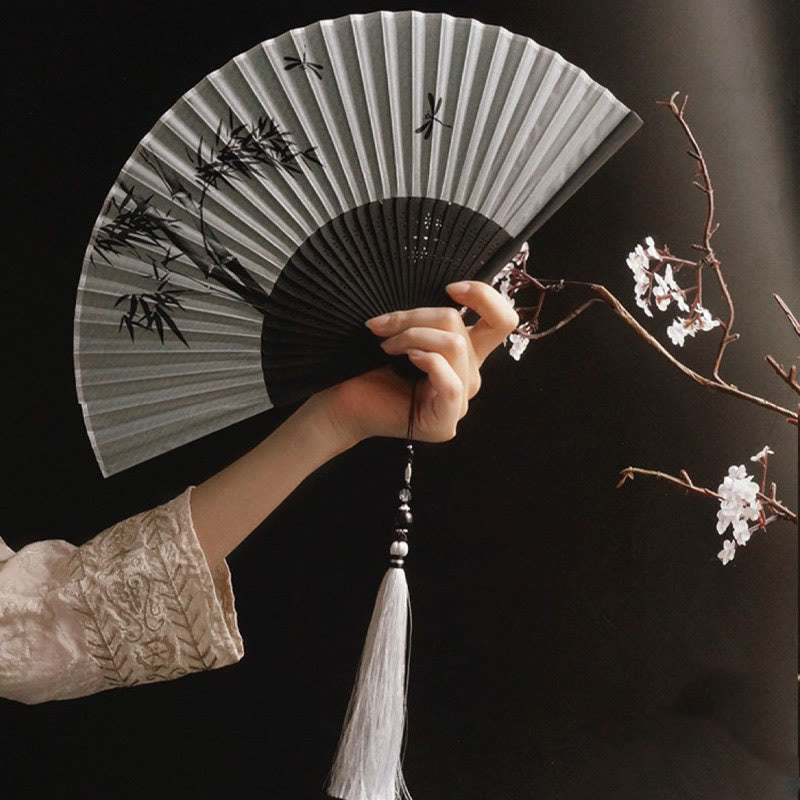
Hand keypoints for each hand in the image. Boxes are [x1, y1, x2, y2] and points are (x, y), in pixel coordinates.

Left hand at [314, 280, 518, 445]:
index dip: (485, 297)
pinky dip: (427, 361)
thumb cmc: (370, 368)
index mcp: (465, 355)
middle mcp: (468, 377)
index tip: (450, 288)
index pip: (502, 321)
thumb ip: (431, 319)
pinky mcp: (445, 422)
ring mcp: (459, 403)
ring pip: (455, 347)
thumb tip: (445, 291)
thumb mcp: (407, 333)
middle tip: (383, 325)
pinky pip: (451, 383)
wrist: (345, 405)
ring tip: (386, 345)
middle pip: (466, 329)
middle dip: (420, 317)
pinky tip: (405, 359)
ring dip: (413, 337)